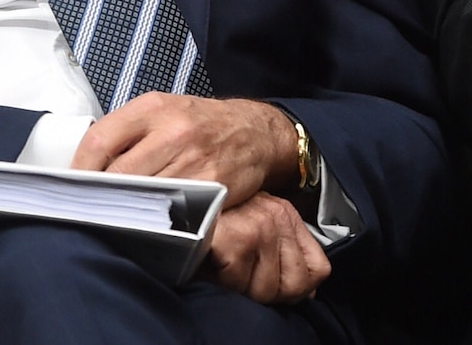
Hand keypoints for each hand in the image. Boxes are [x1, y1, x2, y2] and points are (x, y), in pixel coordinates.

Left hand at [70, 93, 298, 206]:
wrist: (252, 131)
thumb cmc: (197, 122)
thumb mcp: (161, 110)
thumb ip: (127, 131)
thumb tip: (84, 164)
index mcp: (152, 108)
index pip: (100, 140)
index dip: (78, 169)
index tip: (70, 189)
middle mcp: (172, 131)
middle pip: (120, 174)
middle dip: (100, 197)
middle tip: (85, 212)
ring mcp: (194, 160)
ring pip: (145, 196)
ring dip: (126, 213)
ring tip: (111, 223)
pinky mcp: (213, 188)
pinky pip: (176, 212)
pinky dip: (158, 223)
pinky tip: (148, 228)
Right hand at [203, 191, 330, 303]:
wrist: (175, 201)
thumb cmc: (212, 219)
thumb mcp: (257, 230)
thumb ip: (284, 254)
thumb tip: (310, 290)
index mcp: (285, 213)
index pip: (318, 270)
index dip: (293, 286)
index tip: (264, 276)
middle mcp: (278, 215)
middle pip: (293, 287)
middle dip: (265, 289)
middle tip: (238, 270)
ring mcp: (260, 225)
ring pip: (267, 291)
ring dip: (241, 286)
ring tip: (223, 264)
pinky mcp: (238, 238)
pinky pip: (240, 285)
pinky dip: (223, 281)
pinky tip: (212, 261)